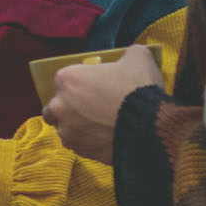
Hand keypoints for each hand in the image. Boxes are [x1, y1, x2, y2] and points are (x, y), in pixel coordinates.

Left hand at [42, 43, 163, 161]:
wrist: (151, 127)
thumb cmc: (139, 89)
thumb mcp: (138, 57)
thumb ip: (127, 53)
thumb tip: (130, 56)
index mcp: (67, 79)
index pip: (64, 79)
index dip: (79, 82)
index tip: (93, 86)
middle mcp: (60, 106)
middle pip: (55, 106)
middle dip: (68, 106)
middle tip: (90, 107)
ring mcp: (68, 131)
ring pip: (66, 128)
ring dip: (77, 126)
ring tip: (101, 124)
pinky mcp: (80, 151)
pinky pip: (79, 145)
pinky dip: (89, 142)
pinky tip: (106, 137)